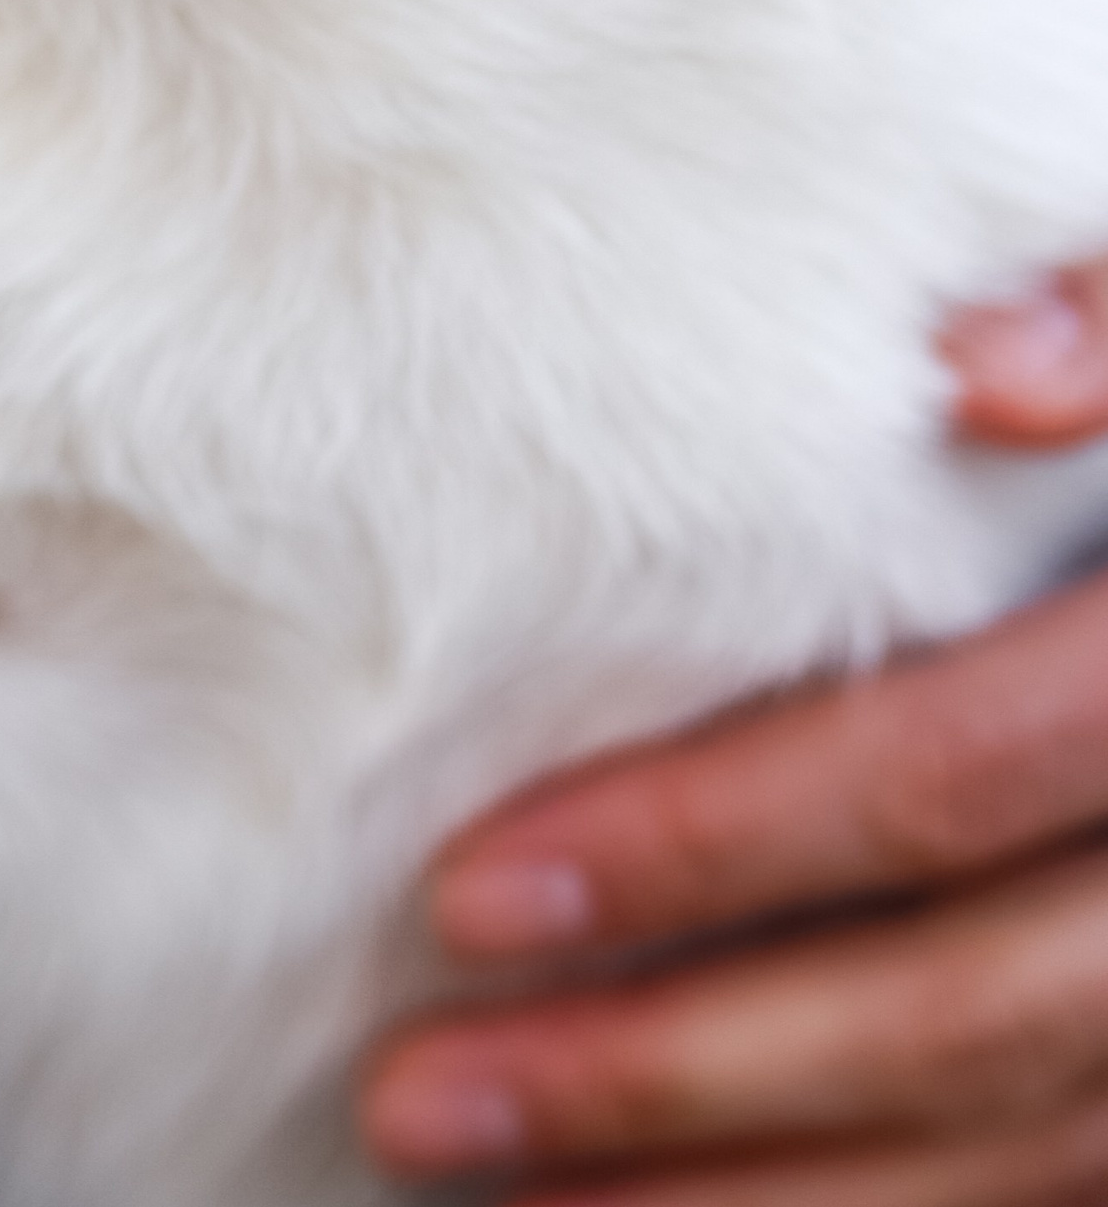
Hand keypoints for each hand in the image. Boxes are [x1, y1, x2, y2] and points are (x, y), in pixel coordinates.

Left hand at [362, 268, 1107, 1204]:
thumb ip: (1103, 336)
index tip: (469, 894)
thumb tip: (974, 373)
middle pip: (949, 1013)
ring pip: (1000, 1150)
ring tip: (505, 1204)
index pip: (936, 780)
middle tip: (416, 1092)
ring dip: (738, 1200)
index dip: (712, 844)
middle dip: (669, 1072)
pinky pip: (1040, 1202)